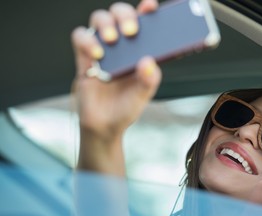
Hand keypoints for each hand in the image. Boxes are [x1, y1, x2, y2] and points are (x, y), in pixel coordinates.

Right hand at [71, 0, 161, 140]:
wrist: (104, 125)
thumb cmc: (126, 108)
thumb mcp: (143, 96)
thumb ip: (149, 80)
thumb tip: (149, 61)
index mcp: (139, 51)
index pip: (143, 23)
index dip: (146, 10)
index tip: (150, 6)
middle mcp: (121, 46)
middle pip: (119, 14)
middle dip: (125, 15)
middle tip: (131, 31)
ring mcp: (102, 49)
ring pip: (99, 19)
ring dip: (106, 24)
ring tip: (112, 41)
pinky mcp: (84, 57)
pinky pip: (80, 37)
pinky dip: (87, 40)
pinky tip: (97, 54)